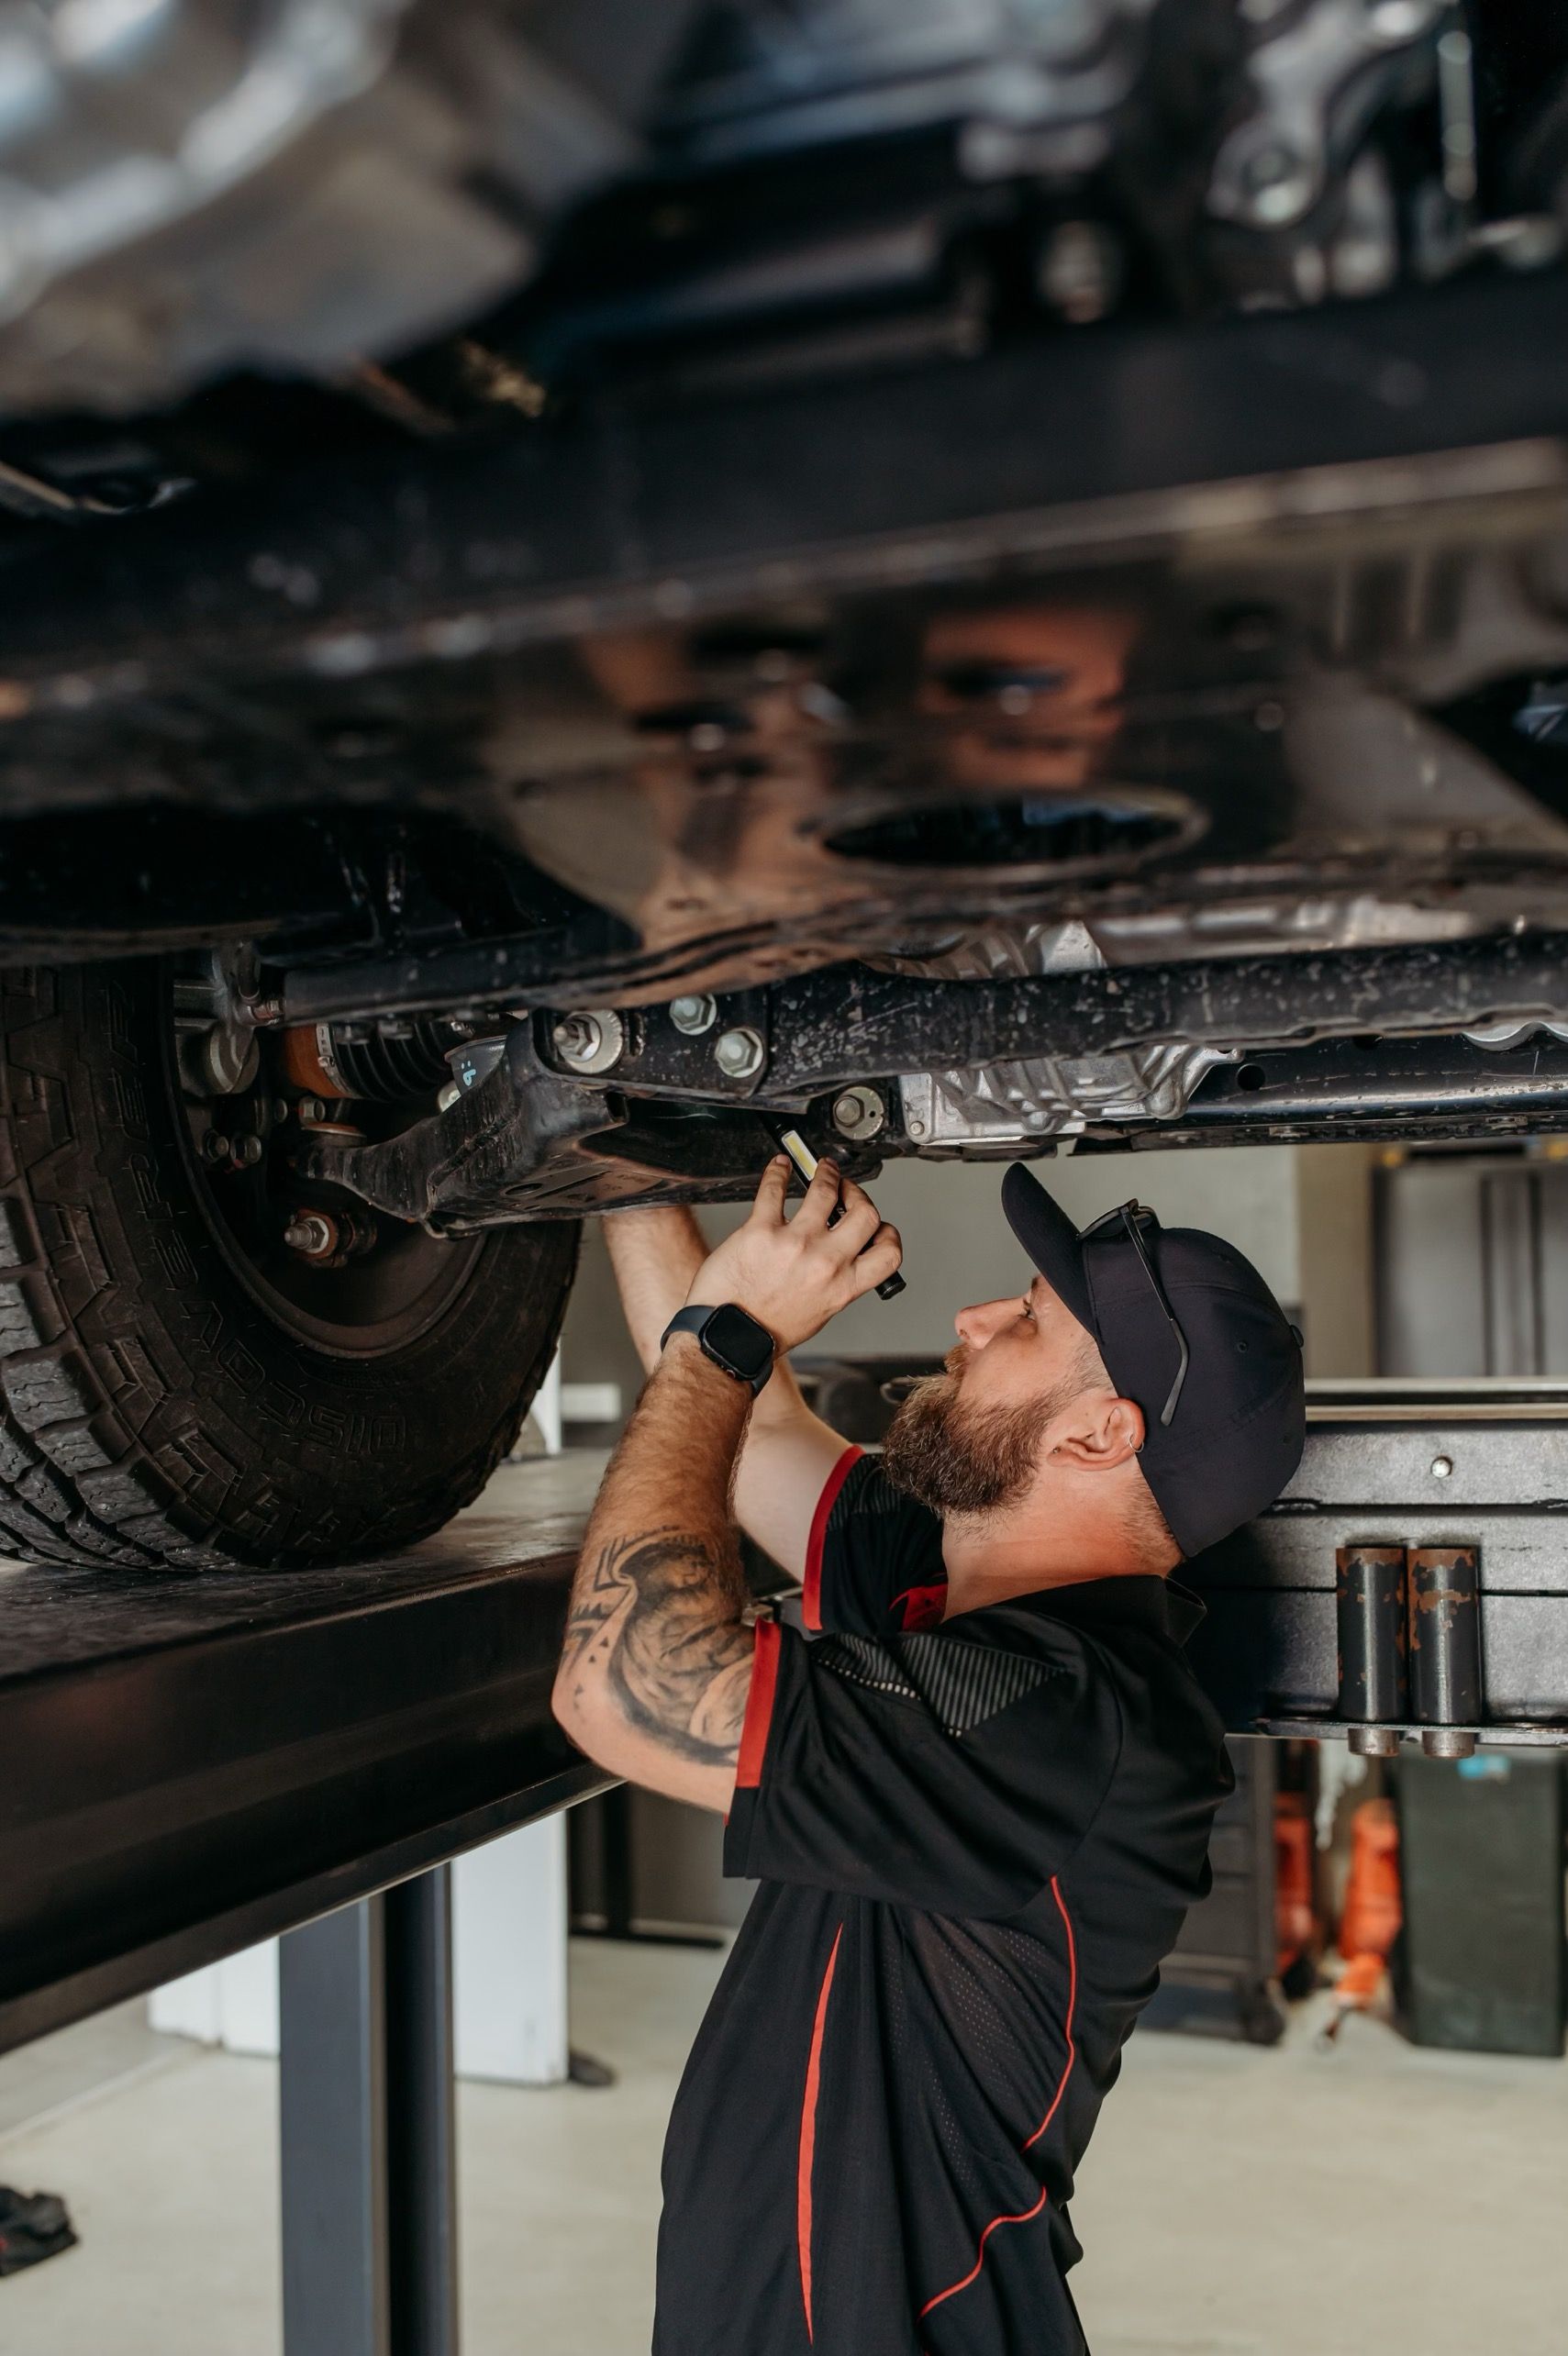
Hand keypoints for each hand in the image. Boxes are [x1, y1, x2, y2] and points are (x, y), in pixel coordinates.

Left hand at [683, 1156, 901, 1351]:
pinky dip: (779, 1172)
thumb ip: (836, 1284)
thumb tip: (843, 1261)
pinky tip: (780, 1167)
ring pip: (824, 1192)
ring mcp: (794, 1243)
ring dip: (827, 1174)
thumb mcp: (819, 1313)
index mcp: (843, 1287)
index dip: (888, 1234)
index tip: (879, 1226)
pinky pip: (774, 1189)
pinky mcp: (761, 1231)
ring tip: (823, 1170)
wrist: (728, 1337)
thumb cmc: (767, 1330)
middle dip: (859, 1196)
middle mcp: (824, 1263)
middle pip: (865, 1214)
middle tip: (848, 1191)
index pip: (888, 1252)